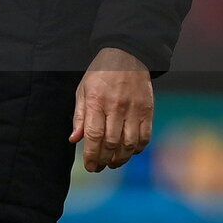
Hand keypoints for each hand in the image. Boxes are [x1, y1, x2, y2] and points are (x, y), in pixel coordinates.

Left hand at [70, 47, 153, 171]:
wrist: (127, 55)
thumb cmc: (101, 73)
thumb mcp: (83, 89)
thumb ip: (80, 115)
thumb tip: (74, 139)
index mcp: (96, 100)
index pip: (94, 135)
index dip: (91, 155)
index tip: (89, 166)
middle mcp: (116, 106)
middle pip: (111, 143)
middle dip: (104, 160)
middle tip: (99, 167)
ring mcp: (134, 109)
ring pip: (128, 144)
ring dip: (120, 159)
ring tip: (112, 163)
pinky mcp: (148, 111)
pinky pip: (144, 138)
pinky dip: (136, 150)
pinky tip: (128, 152)